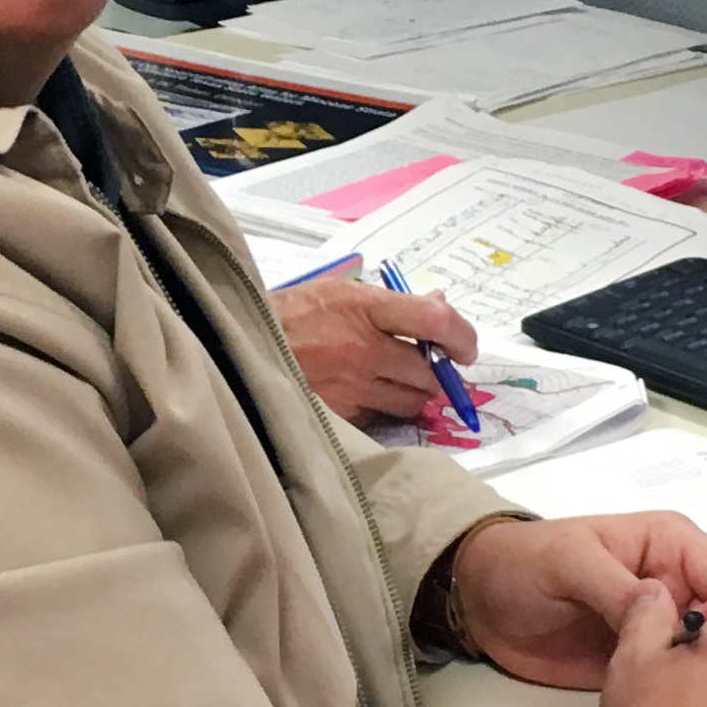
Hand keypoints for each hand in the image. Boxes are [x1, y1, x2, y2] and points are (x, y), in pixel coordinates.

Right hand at [272, 267, 478, 422]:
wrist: (242, 343)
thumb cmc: (295, 313)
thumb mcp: (342, 291)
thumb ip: (392, 302)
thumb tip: (440, 304)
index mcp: (364, 307)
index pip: (434, 321)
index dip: (461, 337)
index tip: (464, 349)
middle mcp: (362, 348)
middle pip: (428, 371)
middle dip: (436, 373)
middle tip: (430, 368)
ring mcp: (350, 385)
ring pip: (410, 400)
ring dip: (414, 393)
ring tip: (397, 380)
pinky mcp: (339, 414)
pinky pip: (381, 416)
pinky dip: (384, 407)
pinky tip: (369, 393)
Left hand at [440, 511, 706, 689]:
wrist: (478, 602)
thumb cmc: (523, 564)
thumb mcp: (569, 562)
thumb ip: (617, 586)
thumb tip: (668, 615)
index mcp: (672, 545)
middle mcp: (676, 585)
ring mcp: (660, 627)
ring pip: (705, 656)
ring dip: (706, 683)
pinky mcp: (640, 662)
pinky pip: (672, 680)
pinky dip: (678, 698)